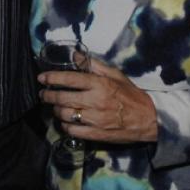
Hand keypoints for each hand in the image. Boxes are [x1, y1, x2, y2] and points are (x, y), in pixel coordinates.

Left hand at [38, 58, 157, 144]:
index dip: (52, 77)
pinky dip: (65, 126)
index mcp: (99, 84)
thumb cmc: (131, 94)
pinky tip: (65, 121)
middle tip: (43, 94)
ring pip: (65, 114)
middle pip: (62, 98)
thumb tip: (75, 55)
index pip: (69, 79)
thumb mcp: (115, 75)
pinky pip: (72, 131)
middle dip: (48, 95)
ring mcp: (95, 119)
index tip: (41, 78)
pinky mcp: (96, 134)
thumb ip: (94, 65)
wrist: (148, 119)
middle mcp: (95, 101)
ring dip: (56, 110)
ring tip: (54, 107)